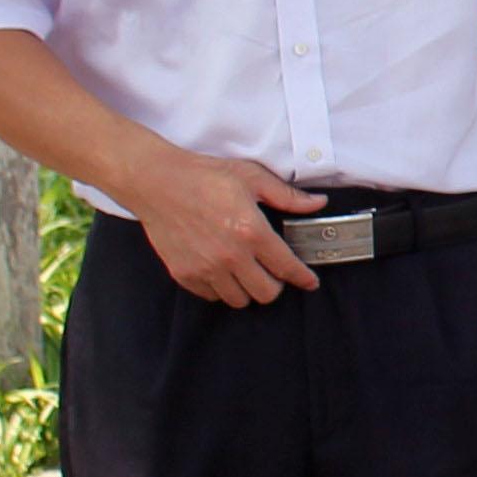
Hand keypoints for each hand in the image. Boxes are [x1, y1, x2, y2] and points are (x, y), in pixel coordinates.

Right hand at [133, 147, 324, 304]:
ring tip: (248, 272)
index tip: (309, 282)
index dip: (303, 278)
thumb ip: (288, 196)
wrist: (157, 182)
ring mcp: (205, 267)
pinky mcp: (184, 273)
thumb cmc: (205, 176)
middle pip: (265, 293)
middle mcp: (230, 256)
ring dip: (248, 289)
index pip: (287, 268)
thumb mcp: (253, 178)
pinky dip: (221, 288)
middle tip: (273, 272)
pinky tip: (224, 271)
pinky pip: (211, 295)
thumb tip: (318, 203)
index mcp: (251, 232)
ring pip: (239, 299)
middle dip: (275, 285)